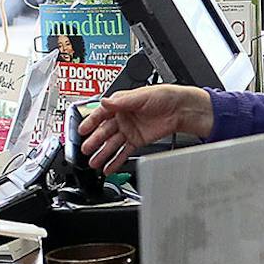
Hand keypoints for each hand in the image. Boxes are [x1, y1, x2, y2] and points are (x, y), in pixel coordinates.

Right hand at [77, 85, 213, 174]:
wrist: (182, 109)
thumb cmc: (164, 96)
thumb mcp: (141, 96)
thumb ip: (121, 101)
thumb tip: (104, 102)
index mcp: (121, 104)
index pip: (101, 114)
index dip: (90, 122)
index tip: (81, 131)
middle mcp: (123, 117)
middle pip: (104, 131)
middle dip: (94, 141)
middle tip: (85, 150)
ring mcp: (130, 130)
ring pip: (112, 144)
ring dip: (102, 153)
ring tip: (94, 163)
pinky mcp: (138, 141)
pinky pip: (124, 152)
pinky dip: (116, 160)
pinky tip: (108, 167)